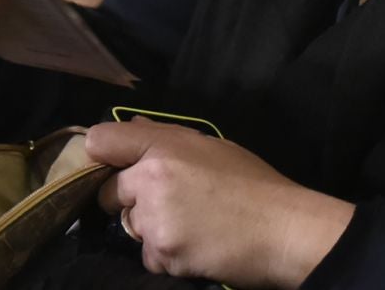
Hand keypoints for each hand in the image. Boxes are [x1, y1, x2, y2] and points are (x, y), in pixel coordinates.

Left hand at [88, 120, 354, 287]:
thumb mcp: (212, 147)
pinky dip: (166, 256)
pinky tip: (196, 246)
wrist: (284, 230)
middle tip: (172, 203)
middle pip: (111, 193)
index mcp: (164, 147)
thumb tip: (132, 127)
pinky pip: (148, 256)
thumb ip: (167, 138)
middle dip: (133, 200)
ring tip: (192, 226)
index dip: (103, 155)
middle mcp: (151, 180)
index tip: (117, 166)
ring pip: (131, 227)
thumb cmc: (254, 184)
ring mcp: (154, 221)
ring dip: (151, 230)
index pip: (101, 141)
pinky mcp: (163, 255)